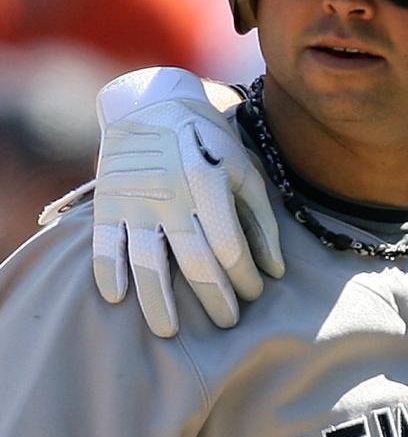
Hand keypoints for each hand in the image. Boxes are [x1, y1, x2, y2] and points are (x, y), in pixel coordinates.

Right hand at [88, 71, 283, 336]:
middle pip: (195, 261)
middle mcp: (171, 194)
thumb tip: (276, 272)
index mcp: (210, 183)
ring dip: (158, 302)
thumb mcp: (246, 171)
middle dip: (214, 299)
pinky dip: (108, 272)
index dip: (245, 278)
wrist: (152, 103)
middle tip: (227, 324)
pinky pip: (103, 243)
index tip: (255, 295)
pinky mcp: (108, 202)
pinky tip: (116, 299)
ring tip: (169, 333)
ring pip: (146, 261)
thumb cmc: (210, 143)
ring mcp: (136, 199)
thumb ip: (262, 220)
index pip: (230, 247)